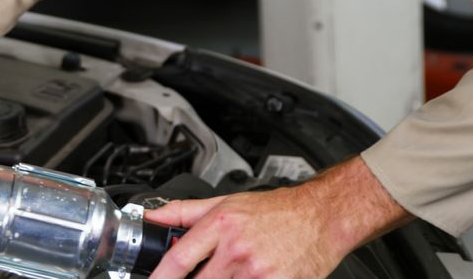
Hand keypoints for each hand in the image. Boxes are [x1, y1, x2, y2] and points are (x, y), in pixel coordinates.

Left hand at [145, 187, 341, 277]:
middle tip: (204, 272)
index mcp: (221, 226)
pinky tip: (248, 277)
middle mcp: (238, 251)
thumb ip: (183, 212)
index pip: (180, 258)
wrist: (320, 217)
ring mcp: (258, 273)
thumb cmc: (274, 210)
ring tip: (229, 272)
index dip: (161, 277)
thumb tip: (152, 217)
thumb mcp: (224, 202)